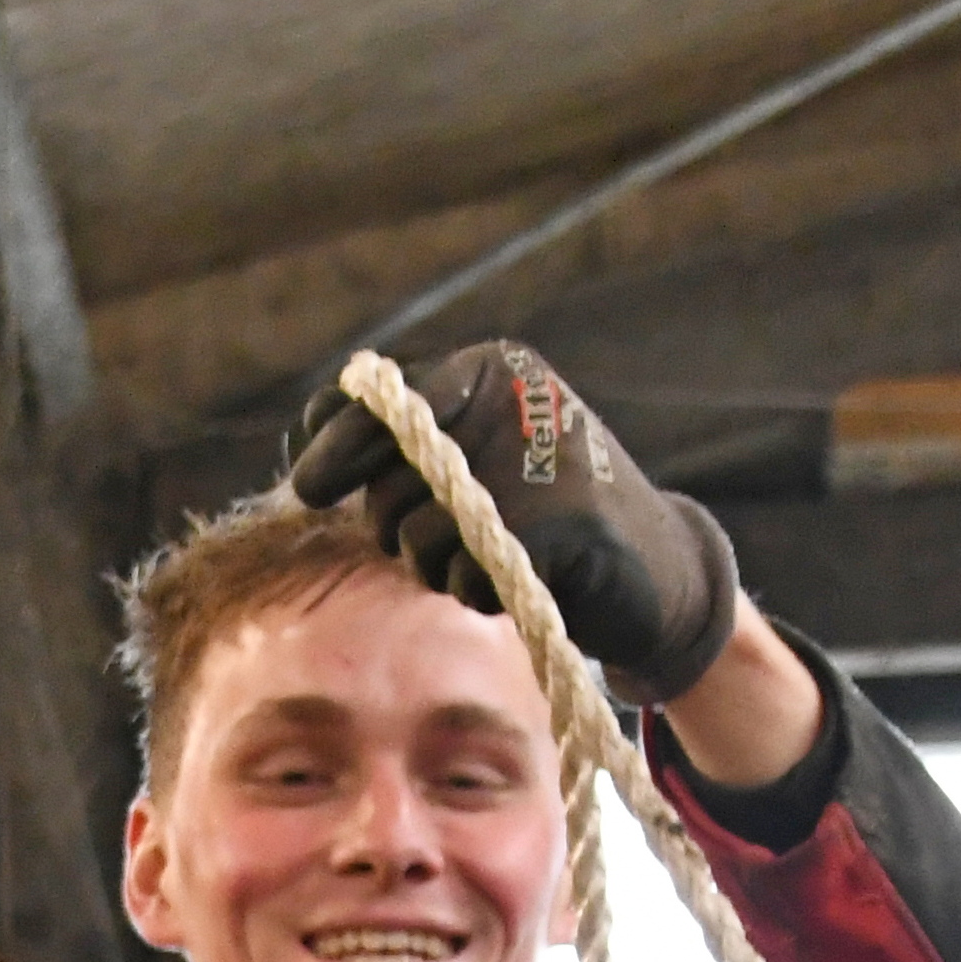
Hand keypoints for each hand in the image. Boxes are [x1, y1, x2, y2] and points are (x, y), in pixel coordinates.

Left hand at [288, 342, 743, 705]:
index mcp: (487, 369)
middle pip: (388, 482)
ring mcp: (538, 456)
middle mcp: (512, 396)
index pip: (374, 402)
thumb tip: (302, 453)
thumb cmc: (547, 517)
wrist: (658, 570)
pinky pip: (468, 572)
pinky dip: (479, 593)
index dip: (331, 447)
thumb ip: (405, 449)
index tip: (308, 486)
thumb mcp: (475, 464)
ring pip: (419, 533)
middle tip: (448, 542)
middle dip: (399, 528)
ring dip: (440, 568)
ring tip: (490, 560)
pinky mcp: (562, 520)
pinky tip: (519, 581)